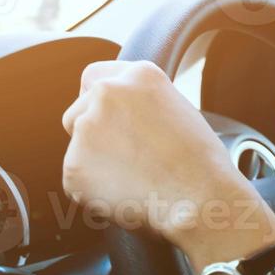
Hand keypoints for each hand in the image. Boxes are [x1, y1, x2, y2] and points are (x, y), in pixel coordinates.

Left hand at [61, 60, 274, 266]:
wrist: (200, 198)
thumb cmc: (200, 163)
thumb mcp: (179, 111)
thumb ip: (143, 105)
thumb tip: (120, 119)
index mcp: (138, 75)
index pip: (94, 76)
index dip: (96, 100)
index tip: (105, 118)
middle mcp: (107, 92)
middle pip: (77, 112)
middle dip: (92, 134)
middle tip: (125, 159)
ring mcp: (86, 128)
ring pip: (77, 148)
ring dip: (95, 163)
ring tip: (135, 179)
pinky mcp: (73, 166)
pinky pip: (77, 179)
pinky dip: (94, 190)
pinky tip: (127, 194)